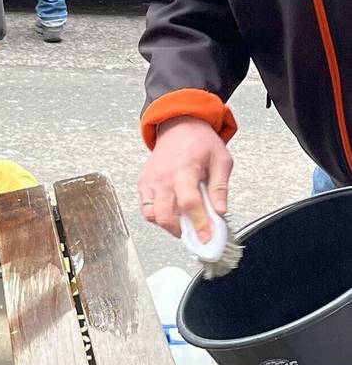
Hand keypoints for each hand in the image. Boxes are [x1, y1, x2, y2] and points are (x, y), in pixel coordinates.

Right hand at [137, 116, 232, 238]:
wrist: (178, 126)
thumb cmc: (200, 142)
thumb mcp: (221, 160)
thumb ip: (220, 188)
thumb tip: (220, 211)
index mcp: (184, 170)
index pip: (189, 203)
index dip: (199, 224)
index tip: (207, 238)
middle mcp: (163, 177)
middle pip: (165, 215)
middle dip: (181, 231)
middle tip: (196, 233)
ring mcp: (150, 180)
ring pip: (151, 215)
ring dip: (167, 225)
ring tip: (183, 222)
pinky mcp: (143, 182)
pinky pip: (145, 207)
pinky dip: (156, 216)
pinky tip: (171, 211)